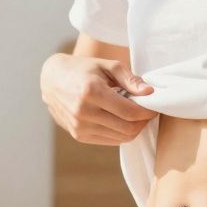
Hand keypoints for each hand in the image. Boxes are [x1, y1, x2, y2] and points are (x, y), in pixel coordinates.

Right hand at [40, 54, 159, 145]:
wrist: (52, 80)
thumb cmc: (82, 69)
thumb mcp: (106, 65)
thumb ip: (129, 79)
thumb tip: (149, 93)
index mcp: (91, 92)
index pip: (129, 112)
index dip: (147, 112)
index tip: (155, 106)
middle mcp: (83, 112)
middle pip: (127, 128)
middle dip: (143, 122)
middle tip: (148, 111)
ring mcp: (79, 127)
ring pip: (120, 137)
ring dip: (134, 128)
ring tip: (136, 115)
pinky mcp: (79, 135)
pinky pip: (110, 141)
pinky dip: (121, 133)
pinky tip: (122, 120)